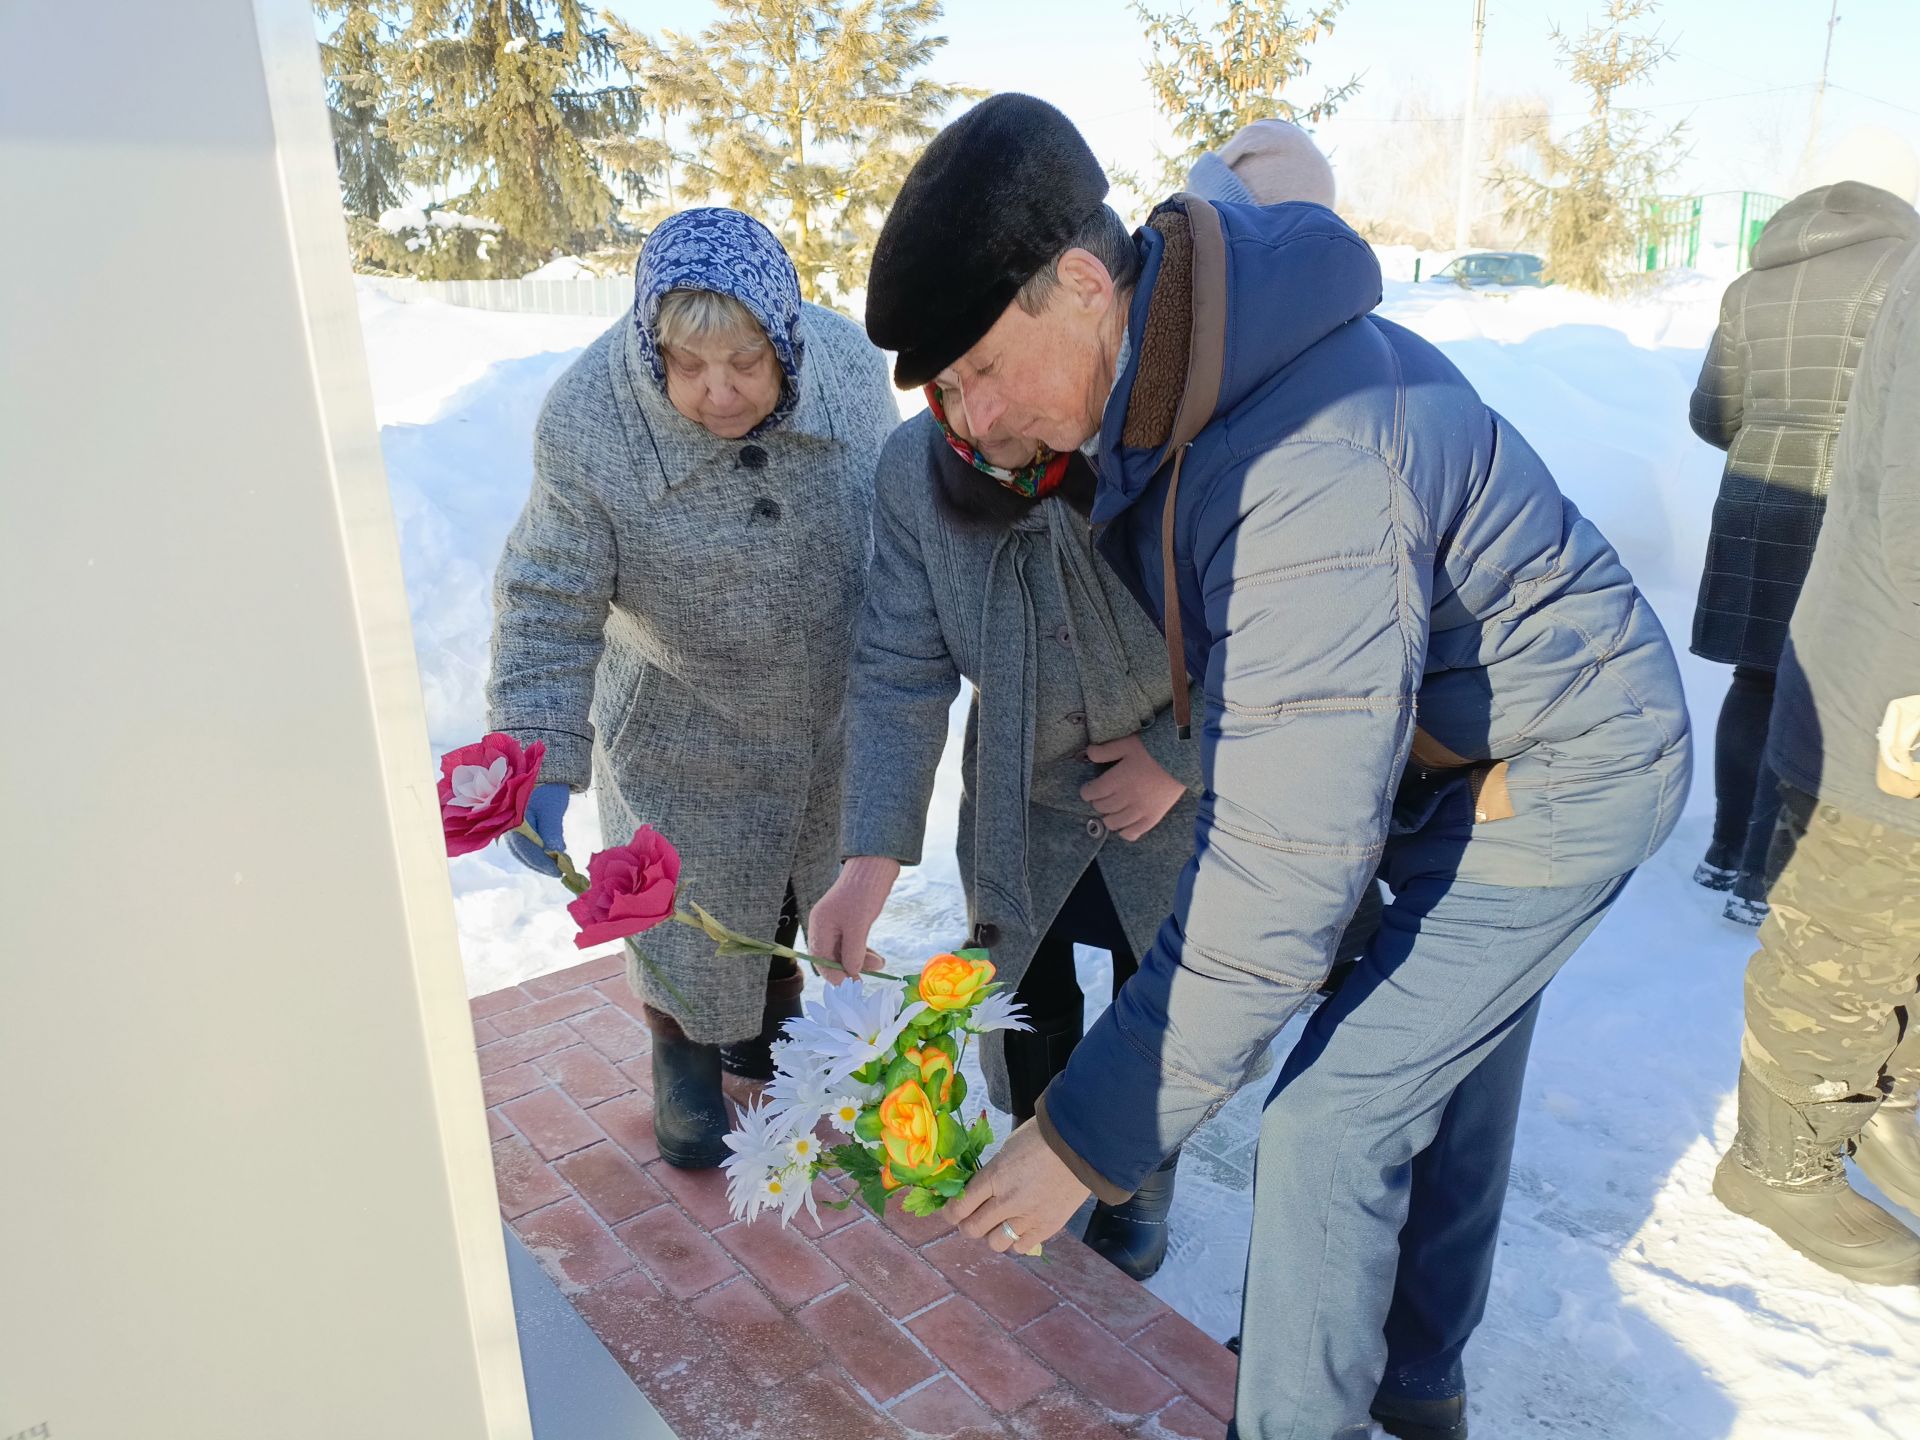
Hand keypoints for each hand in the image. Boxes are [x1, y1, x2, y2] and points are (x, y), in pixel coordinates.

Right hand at [505, 783, 569, 876]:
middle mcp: (507, 825)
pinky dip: (534, 852)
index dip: (543, 863)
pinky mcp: (513, 826)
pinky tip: (546, 855)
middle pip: (522, 852)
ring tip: (555, 865)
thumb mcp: (552, 809)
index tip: (560, 871)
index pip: (527, 849)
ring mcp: (508, 826)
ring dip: (537, 860)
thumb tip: (555, 855)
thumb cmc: (547, 788)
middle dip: (541, 864)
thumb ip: (552, 832)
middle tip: (559, 871)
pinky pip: (522, 844)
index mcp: (513, 820)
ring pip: (521, 850)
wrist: (542, 769)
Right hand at [805, 856, 898, 983]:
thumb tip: (851, 974)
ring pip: (845, 951)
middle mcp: (824, 926)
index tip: (852, 987)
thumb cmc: (864, 893)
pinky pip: (853, 943)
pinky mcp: (851, 921)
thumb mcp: (858, 926)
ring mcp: (837, 923)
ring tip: (881, 964)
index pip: (821, 960)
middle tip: (868, 979)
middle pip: (832, 957)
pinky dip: (864, 952)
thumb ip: (852, 952)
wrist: (875, 865)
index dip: (835, 976)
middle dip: (850, 969)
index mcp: (819, 925)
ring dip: (861, 961)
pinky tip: (877, 958)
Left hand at [950, 1120, 1089, 1255]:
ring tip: (999, 1223)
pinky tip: (1019, 1227)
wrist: (1081, 1145)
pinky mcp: (1047, 1228)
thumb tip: (976, 1190)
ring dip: (992, 1234)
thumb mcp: (1006, 1150)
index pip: (960, 1207)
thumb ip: (991, 1173)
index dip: (950, 1213)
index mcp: (994, 1177)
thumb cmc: (1041, 1138)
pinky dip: (1016, 1240)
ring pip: (995, 1243)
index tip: (951, 1212)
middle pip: (973, 1229)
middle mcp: (1007, 1202)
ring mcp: (1028, 1218)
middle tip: (972, 1218)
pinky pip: (1021, 1247)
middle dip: (967, 1225)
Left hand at [1080, 734, 1186, 841]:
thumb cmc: (1153, 749)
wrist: (1182, 759)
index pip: (1092, 792)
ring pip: (1114, 822)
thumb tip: (1088, 753)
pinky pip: (1134, 832)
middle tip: (1101, 797)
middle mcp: (1126, 798)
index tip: (1088, 789)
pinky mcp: (1153, 818)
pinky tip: (1123, 827)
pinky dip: (1124, 832)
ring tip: (1110, 811)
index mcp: (1117, 780)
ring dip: (1107, 817)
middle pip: (1102, 807)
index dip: (1086, 792)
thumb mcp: (1127, 744)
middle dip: (1097, 802)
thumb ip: (1106, 750)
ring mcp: (1140, 810)